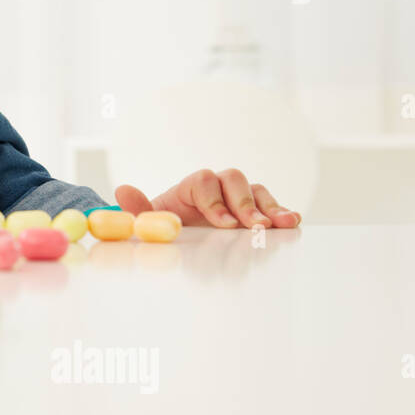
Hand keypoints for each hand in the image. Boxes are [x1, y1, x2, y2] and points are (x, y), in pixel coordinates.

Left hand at [114, 168, 301, 228]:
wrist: (180, 234)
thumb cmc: (165, 225)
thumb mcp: (148, 221)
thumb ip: (139, 209)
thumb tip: (122, 191)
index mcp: (190, 186)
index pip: (204, 182)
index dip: (214, 201)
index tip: (222, 224)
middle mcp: (217, 187)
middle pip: (234, 180)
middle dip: (245, 204)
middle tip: (254, 226)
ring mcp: (238, 197)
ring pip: (257, 191)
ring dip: (270, 207)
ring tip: (282, 224)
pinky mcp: (255, 211)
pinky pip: (271, 205)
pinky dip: (283, 212)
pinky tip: (293, 221)